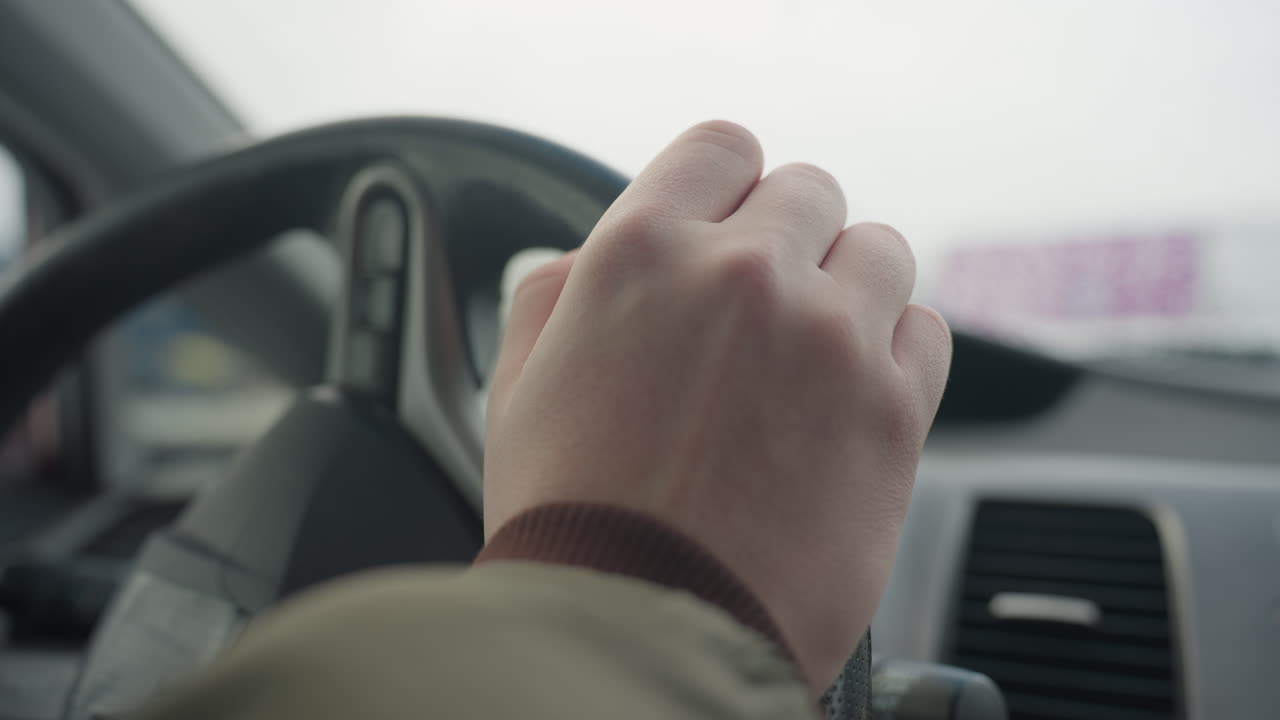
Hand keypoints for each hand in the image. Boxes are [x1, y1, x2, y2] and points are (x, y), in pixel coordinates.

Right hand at [484, 121, 951, 692]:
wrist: (642, 633)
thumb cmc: (574, 521)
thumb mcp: (520, 385)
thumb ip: (558, 291)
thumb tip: (598, 257)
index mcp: (643, 253)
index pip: (722, 147)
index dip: (725, 184)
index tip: (730, 219)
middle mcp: (746, 276)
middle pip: (809, 192)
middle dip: (786, 240)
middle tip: (761, 308)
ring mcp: (830, 338)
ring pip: (879, 251)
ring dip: (847, 288)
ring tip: (809, 355)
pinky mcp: (894, 408)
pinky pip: (924, 330)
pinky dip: (895, 349)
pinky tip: (848, 395)